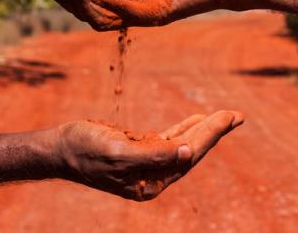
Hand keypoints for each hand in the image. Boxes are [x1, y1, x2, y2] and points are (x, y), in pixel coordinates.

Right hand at [52, 111, 242, 200]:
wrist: (61, 147)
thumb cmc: (85, 150)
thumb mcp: (118, 153)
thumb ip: (154, 155)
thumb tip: (188, 153)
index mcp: (150, 182)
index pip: (188, 156)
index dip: (210, 135)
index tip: (229, 117)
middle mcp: (152, 176)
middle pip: (190, 151)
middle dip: (213, 131)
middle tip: (236, 115)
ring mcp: (146, 163)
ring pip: (181, 144)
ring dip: (203, 129)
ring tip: (224, 117)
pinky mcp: (139, 150)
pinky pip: (167, 139)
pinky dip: (183, 129)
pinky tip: (195, 120)